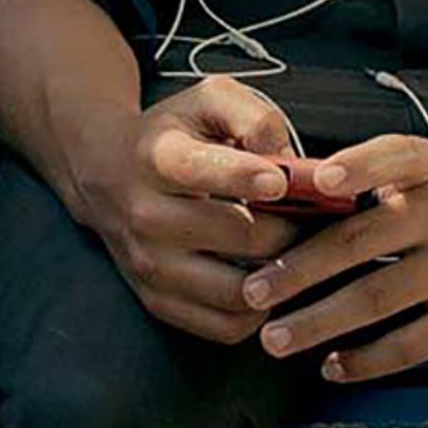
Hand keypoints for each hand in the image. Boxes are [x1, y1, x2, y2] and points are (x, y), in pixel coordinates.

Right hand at [97, 76, 365, 345]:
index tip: (283, 180)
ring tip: (298, 254)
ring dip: (280, 278)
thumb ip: (252, 117)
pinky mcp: (158, 302)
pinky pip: (226, 327)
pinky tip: (269, 281)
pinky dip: (259, 312)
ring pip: (237, 293)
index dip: (247, 176)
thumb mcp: (207, 100)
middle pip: (239, 237)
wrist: (106, 172)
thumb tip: (290, 159)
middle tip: (321, 222)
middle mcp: (145, 215)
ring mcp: (150, 265)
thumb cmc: (174, 133)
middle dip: (290, 230)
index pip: (201, 171)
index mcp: (156, 157)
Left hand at [245, 140, 427, 382]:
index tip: (314, 180)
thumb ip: (372, 187)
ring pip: (378, 298)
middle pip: (360, 241)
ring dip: (320, 322)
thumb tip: (285, 203)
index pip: (393, 156)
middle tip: (252, 291)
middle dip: (298, 270)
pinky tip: (332, 366)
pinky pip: (412, 342)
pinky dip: (367, 358)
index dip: (356, 167)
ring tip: (275, 340)